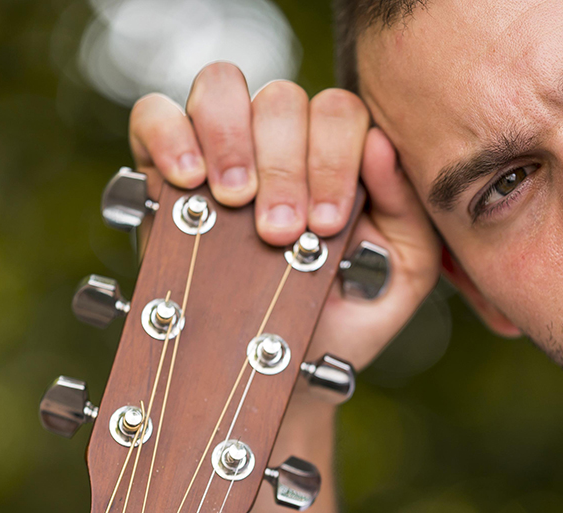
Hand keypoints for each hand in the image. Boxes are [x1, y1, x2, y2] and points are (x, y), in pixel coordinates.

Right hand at [127, 62, 440, 374]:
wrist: (284, 375)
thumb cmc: (346, 318)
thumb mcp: (400, 275)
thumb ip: (407, 212)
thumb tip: (379, 146)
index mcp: (340, 152)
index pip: (340, 112)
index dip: (334, 159)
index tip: (324, 226)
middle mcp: (282, 140)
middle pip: (283, 99)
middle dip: (283, 167)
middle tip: (279, 232)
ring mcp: (222, 146)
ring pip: (222, 87)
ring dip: (231, 141)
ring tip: (235, 202)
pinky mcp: (164, 166)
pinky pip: (155, 113)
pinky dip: (170, 135)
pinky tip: (188, 181)